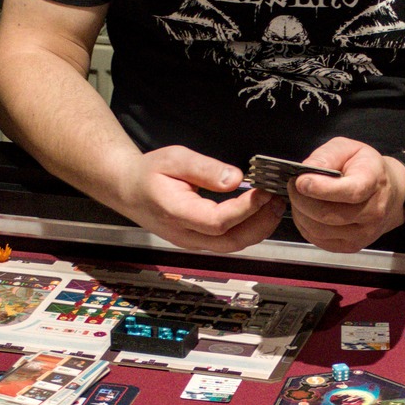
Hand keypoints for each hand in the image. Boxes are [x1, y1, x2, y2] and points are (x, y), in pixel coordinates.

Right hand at [112, 146, 284, 253]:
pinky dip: (247, 230)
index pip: (218, 221)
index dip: (245, 209)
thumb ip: (205, 169)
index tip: (263, 192)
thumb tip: (235, 178)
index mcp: (176, 213)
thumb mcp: (175, 158)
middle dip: (260, 223)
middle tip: (277, 200)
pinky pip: (227, 242)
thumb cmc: (147, 173)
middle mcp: (185, 234)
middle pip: (230, 241)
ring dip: (257, 229)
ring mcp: (191, 241)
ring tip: (273, 206)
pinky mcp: (197, 241)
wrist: (127, 189)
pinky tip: (258, 213)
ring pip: (232, 245)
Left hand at [289, 137, 404, 252]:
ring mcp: (363, 234)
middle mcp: (372, 213)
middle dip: (302, 200)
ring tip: (298, 198)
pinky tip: (305, 212)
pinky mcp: (351, 246)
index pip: (350, 192)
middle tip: (293, 186)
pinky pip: (319, 240)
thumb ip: (326, 156)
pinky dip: (305, 226)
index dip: (322, 189)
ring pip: (320, 230)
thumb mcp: (349, 149)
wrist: (390, 194)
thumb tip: (304, 172)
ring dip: (301, 214)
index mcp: (373, 183)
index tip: (300, 181)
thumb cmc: (366, 168)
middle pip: (328, 215)